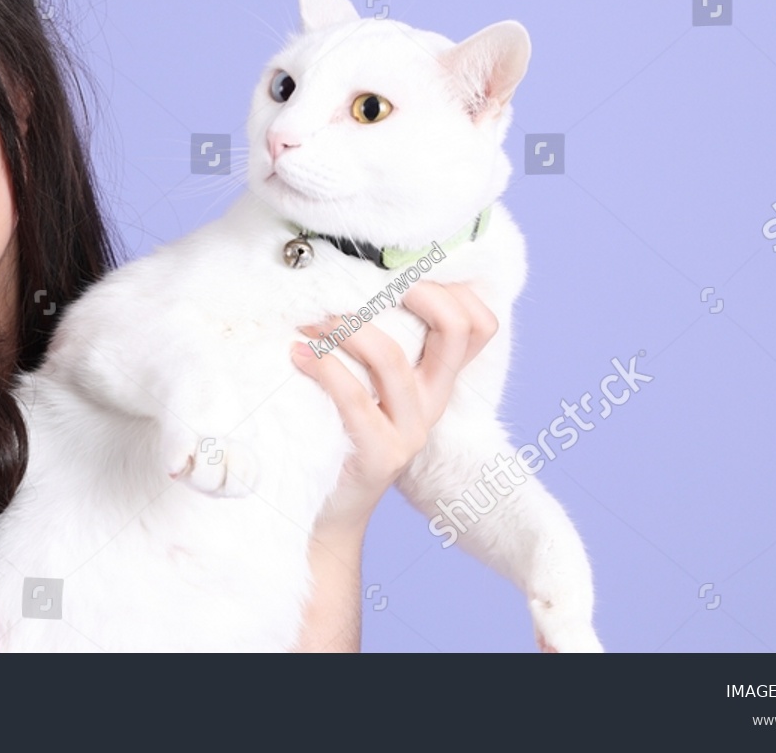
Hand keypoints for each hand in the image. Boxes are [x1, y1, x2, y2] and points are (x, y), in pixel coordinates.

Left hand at [291, 281, 497, 536]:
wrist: (329, 510)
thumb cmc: (340, 432)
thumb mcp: (368, 383)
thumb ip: (371, 342)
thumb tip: (338, 276)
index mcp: (438, 379)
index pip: (479, 324)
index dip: (452, 287)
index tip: (401, 266)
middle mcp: (434, 401)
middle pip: (457, 330)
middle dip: (414, 289)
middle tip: (362, 277)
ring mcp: (411, 431)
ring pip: (394, 358)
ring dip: (347, 327)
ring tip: (310, 320)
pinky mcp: (381, 456)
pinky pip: (355, 399)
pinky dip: (323, 367)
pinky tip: (297, 354)